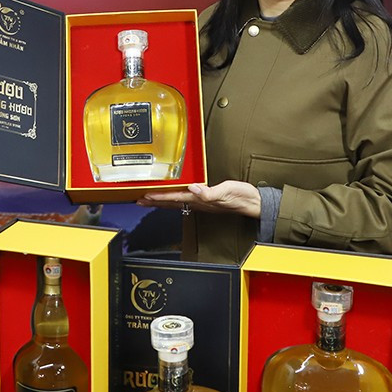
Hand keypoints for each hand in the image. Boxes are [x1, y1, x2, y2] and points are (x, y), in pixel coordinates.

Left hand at [137, 180, 261, 218]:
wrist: (253, 203)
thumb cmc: (241, 197)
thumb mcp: (227, 191)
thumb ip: (211, 192)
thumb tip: (195, 189)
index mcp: (200, 199)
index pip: (174, 197)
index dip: (158, 197)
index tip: (145, 196)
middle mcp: (198, 202)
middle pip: (171, 202)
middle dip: (154, 201)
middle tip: (138, 200)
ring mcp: (201, 202)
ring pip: (176, 202)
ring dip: (161, 201)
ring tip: (148, 200)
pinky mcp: (206, 199)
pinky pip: (184, 199)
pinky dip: (173, 198)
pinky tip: (171, 196)